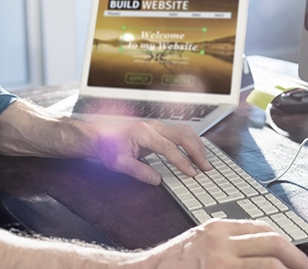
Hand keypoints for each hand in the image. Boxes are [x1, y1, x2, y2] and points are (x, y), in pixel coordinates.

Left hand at [90, 120, 210, 184]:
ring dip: (197, 145)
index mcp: (143, 133)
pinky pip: (181, 132)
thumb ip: (138, 171)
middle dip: (196, 152)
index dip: (182, 161)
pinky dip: (192, 142)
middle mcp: (153, 126)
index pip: (169, 147)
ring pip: (184, 131)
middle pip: (182, 136)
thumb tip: (157, 180)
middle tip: (206, 168)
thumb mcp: (119, 163)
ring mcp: (157, 126)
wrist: (101, 137)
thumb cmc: (108, 148)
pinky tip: (196, 151)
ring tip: (205, 161)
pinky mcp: (160, 129)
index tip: (192, 173)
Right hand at [134, 219, 307, 268]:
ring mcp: (219, 262)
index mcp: (218, 228)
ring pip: (268, 264)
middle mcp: (220, 241)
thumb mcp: (201, 244)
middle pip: (272, 243)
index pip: (263, 229)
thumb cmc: (173, 264)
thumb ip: (228, 245)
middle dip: (296, 258)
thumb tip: (263, 254)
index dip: (285, 244)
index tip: (299, 258)